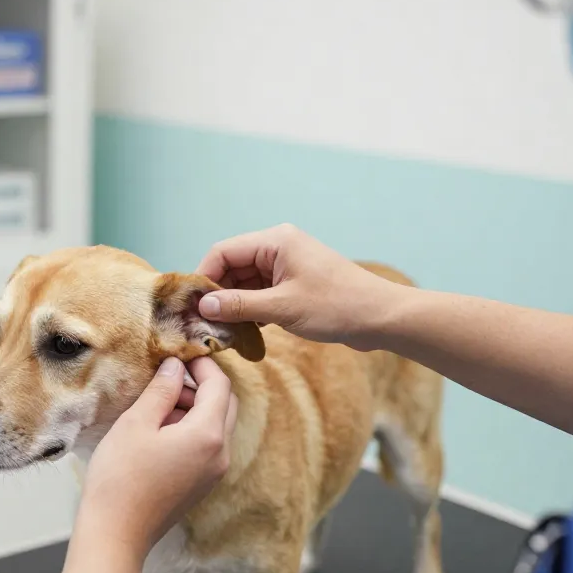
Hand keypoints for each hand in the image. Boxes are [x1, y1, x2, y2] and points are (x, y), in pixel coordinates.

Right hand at [76, 357, 237, 560]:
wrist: (116, 534)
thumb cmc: (120, 477)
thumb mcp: (137, 423)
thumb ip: (162, 389)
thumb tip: (176, 365)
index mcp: (208, 434)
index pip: (220, 385)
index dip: (202, 364)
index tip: (179, 354)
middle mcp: (221, 454)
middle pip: (225, 404)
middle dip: (201, 385)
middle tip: (168, 377)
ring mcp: (214, 472)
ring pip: (217, 425)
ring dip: (195, 407)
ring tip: (157, 404)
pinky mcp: (202, 484)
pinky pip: (208, 445)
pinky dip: (192, 428)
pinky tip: (159, 429)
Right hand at [195, 224, 404, 348]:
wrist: (381, 318)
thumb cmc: (338, 306)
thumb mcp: (282, 308)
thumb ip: (240, 306)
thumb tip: (204, 307)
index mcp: (275, 241)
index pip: (223, 252)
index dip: (203, 277)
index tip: (191, 305)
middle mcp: (278, 247)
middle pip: (232, 266)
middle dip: (217, 294)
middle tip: (203, 323)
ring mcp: (287, 265)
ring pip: (245, 282)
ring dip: (234, 304)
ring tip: (222, 331)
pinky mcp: (294, 283)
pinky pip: (261, 292)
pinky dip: (251, 309)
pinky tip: (245, 330)